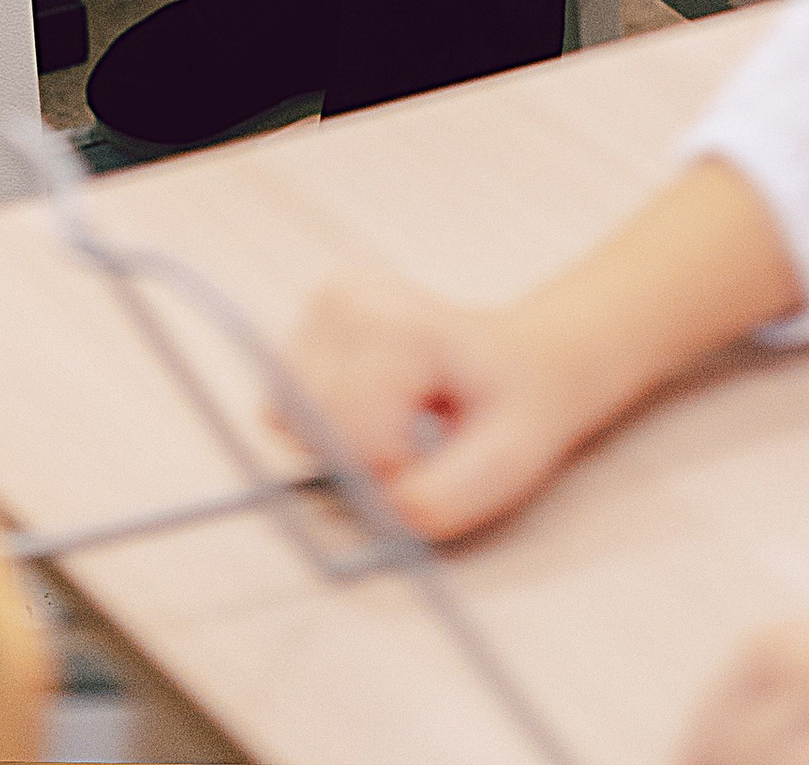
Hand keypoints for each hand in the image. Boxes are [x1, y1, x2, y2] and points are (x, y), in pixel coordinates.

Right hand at [289, 280, 603, 541]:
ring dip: (335, 444)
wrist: (524, 360)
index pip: (352, 433)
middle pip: (313, 423)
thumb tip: (379, 508)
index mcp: (406, 327)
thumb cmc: (517, 407)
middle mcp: (352, 299)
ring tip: (394, 427)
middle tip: (413, 446)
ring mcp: (326, 304)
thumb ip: (441, 498)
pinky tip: (369, 415)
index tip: (428, 457)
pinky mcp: (310, 320)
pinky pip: (284, 406)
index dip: (388, 469)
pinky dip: (320, 429)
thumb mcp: (506, 462)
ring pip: (288, 415)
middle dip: (358, 458)